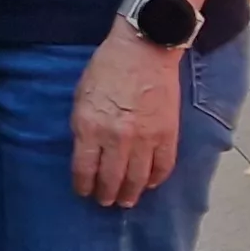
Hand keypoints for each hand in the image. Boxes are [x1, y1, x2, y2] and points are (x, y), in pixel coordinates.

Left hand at [70, 33, 186, 207]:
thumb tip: (86, 153)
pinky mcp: (168, 134)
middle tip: (105, 201)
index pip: (84, 170)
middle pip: (111, 180)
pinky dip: (155, 179)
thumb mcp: (81, 96)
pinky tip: (148, 184)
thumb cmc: (107, 68)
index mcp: (89, 127)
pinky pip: (163, 167)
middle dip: (106, 195)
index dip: (83, 186)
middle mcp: (116, 138)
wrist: (145, 48)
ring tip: (126, 201)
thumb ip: (82, 127)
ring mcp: (144, 138)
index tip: (84, 192)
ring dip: (130, 194)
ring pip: (137, 179)